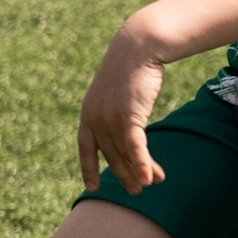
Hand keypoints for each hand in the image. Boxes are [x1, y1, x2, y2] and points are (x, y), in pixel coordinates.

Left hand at [77, 27, 165, 192]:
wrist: (138, 46)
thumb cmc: (132, 66)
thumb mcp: (120, 90)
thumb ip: (117, 109)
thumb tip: (126, 122)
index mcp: (88, 112)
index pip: (86, 148)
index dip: (88, 168)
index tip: (92, 187)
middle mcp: (95, 118)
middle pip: (111, 155)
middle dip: (124, 175)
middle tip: (137, 191)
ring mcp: (110, 118)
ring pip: (125, 153)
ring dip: (140, 172)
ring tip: (152, 184)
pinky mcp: (128, 116)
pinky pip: (135, 147)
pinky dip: (142, 164)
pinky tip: (149, 178)